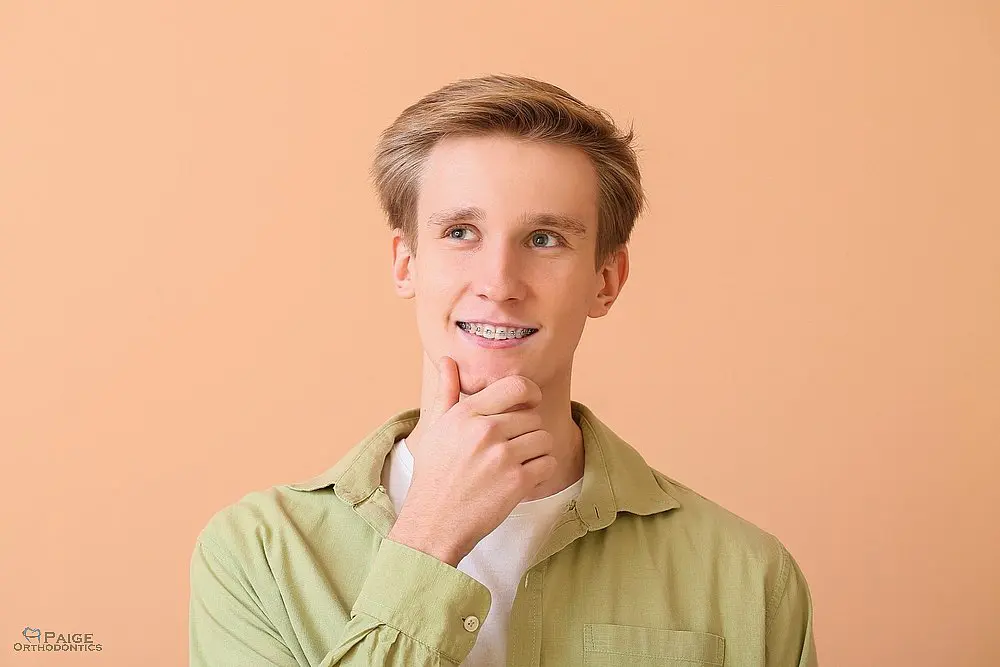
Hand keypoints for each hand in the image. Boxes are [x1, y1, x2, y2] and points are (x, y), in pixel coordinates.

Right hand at [386, 356, 557, 565]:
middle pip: (533, 417)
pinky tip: (521, 480)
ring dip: (536, 453)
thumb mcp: (435, 429)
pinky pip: (548, 464)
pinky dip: (540, 473)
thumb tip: (449, 360)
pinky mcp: (517, 483)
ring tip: (514, 465)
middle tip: (509, 450)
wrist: (434, 523)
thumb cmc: (435, 475)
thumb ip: (446, 392)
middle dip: (527, 432)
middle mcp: (486, 431)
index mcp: (467, 414)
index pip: (516, 386)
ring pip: (544, 440)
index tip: (529, 404)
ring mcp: (503, 457)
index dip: (530, 393)